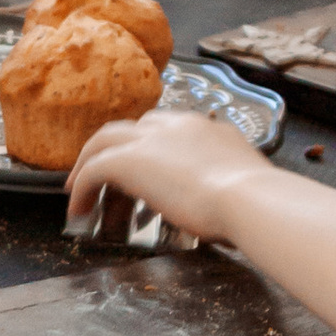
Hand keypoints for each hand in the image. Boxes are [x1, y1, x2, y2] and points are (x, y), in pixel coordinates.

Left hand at [65, 107, 270, 244]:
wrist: (248, 199)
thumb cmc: (257, 201)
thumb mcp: (245, 183)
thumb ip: (231, 182)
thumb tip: (232, 198)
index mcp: (205, 128)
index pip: (166, 130)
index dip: (149, 149)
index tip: (145, 170)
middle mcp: (176, 125)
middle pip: (132, 129)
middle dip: (115, 150)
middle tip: (104, 175)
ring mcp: (151, 140)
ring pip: (105, 140)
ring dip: (89, 164)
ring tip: (79, 190)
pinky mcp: (128, 160)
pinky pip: (93, 169)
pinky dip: (82, 188)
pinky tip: (78, 210)